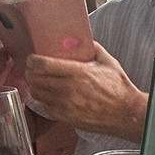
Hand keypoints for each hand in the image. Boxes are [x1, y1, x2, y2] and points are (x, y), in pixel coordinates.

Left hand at [24, 43, 147, 141]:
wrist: (125, 113)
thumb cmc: (118, 88)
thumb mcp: (108, 62)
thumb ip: (93, 48)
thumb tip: (80, 38)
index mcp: (78, 73)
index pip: (43, 64)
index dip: (32, 60)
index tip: (32, 58)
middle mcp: (68, 89)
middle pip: (34, 78)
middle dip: (29, 72)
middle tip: (31, 69)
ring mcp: (64, 104)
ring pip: (36, 92)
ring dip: (34, 85)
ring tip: (38, 80)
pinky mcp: (64, 116)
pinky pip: (44, 105)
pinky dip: (43, 99)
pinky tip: (49, 94)